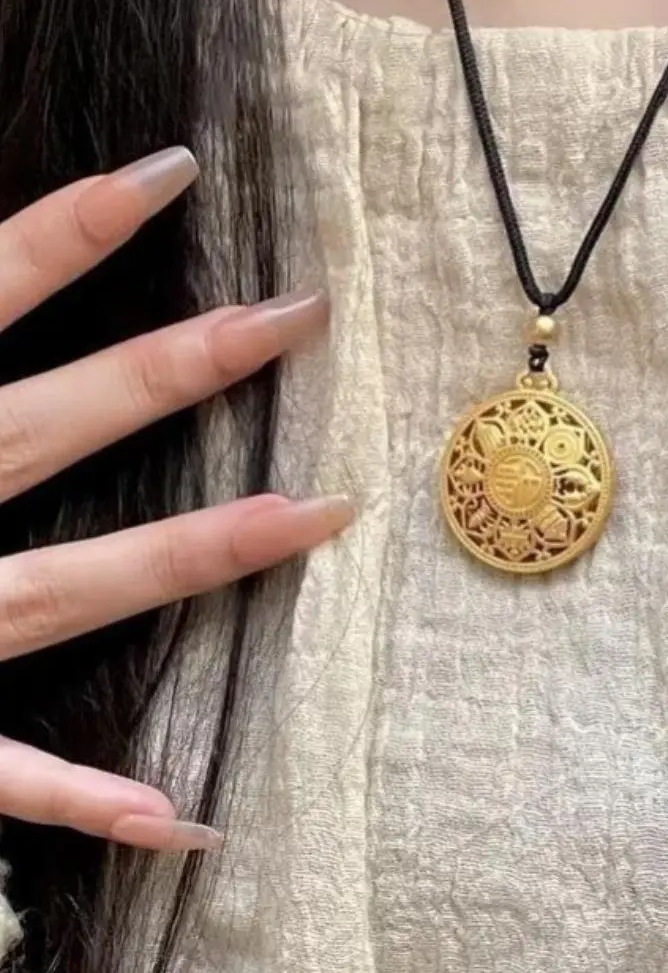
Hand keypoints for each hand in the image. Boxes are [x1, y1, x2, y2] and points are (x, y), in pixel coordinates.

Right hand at [0, 147, 349, 852]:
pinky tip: (182, 815)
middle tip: (303, 315)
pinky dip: (73, 799)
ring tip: (315, 517)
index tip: (174, 174)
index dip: (73, 231)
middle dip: (179, 369)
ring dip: (195, 552)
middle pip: (57, 421)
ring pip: (67, 583)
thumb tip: (1, 257)